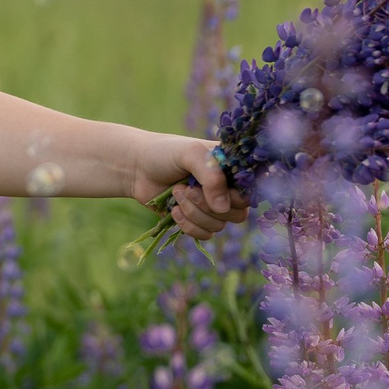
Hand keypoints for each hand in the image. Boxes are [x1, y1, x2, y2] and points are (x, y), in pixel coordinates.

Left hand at [131, 137, 248, 241]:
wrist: (136, 168)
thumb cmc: (166, 154)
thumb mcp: (191, 153)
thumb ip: (211, 175)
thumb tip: (223, 208)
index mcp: (232, 169)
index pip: (251, 191)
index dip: (236, 195)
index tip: (214, 188)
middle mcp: (227, 189)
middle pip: (238, 213)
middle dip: (208, 205)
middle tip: (187, 189)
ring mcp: (212, 207)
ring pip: (219, 226)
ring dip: (194, 213)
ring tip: (177, 193)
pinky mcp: (197, 221)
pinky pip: (205, 235)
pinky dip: (188, 225)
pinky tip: (173, 210)